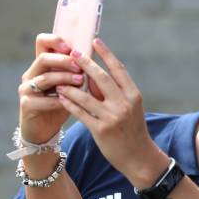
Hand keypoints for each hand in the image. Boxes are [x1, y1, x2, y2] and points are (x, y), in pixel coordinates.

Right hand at [18, 34, 83, 142]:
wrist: (46, 128)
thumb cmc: (64, 103)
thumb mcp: (72, 86)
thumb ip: (80, 72)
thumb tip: (101, 60)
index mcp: (43, 65)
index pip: (43, 43)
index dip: (56, 41)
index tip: (73, 47)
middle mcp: (32, 73)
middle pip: (44, 58)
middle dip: (64, 61)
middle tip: (80, 66)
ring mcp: (27, 88)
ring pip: (44, 79)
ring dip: (64, 79)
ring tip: (80, 81)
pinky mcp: (27, 104)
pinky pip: (43, 100)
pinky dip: (59, 100)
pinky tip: (71, 101)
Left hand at [56, 38, 168, 187]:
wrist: (139, 157)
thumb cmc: (133, 130)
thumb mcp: (132, 109)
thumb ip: (117, 93)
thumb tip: (96, 76)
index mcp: (134, 96)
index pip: (118, 69)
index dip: (106, 53)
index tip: (94, 40)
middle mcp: (125, 104)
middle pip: (101, 77)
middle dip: (84, 63)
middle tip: (72, 53)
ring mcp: (113, 117)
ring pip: (85, 95)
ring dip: (70, 86)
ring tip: (59, 79)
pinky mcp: (101, 130)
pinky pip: (80, 112)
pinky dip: (69, 104)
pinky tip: (61, 97)